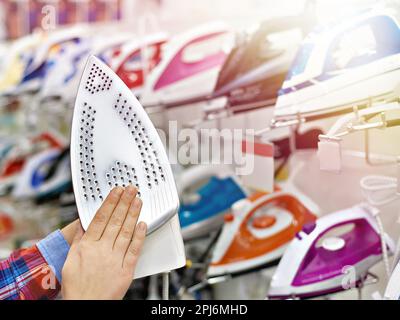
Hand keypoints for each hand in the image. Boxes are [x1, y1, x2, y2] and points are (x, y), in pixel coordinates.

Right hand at [61, 185, 146, 299]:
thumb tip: (83, 224)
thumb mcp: (70, 260)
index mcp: (87, 246)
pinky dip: (139, 236)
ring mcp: (115, 259)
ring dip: (133, 214)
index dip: (110, 202)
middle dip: (124, 203)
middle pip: (115, 221)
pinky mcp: (126, 270)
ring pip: (126, 232)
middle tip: (132, 190)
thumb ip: (78, 240)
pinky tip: (143, 224)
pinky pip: (134, 250)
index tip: (116, 191)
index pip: (101, 218)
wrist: (86, 306)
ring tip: (138, 201)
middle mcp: (102, 250)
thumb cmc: (77, 287)